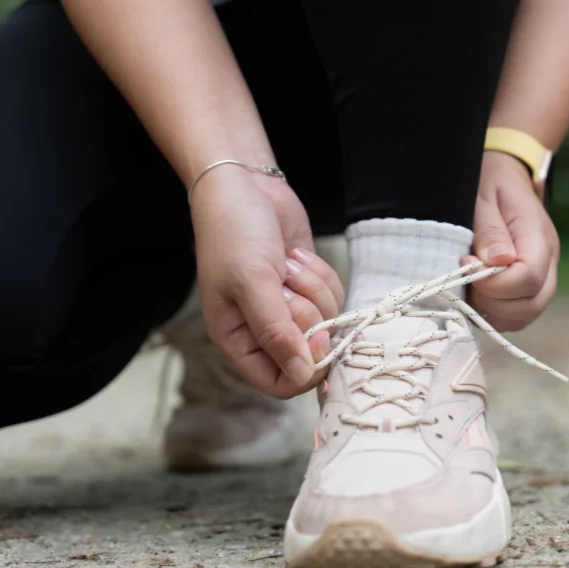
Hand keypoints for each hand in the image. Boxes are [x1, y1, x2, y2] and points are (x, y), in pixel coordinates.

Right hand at [191, 166, 344, 397]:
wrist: (244, 184)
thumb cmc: (234, 232)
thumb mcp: (252, 282)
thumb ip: (276, 332)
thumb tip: (301, 376)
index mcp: (237, 339)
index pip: (278, 384)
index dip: (304, 368)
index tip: (317, 338)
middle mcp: (264, 330)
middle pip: (309, 352)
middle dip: (308, 314)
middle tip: (288, 284)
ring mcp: (289, 308)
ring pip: (327, 324)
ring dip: (315, 290)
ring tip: (287, 263)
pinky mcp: (308, 287)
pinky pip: (334, 298)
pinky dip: (322, 276)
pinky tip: (296, 255)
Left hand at [464, 150, 559, 331]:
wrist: (505, 174)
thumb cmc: (489, 182)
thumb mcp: (482, 197)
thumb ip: (490, 230)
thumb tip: (497, 262)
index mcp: (538, 236)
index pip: (528, 277)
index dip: (494, 283)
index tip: (466, 263)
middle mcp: (549, 260)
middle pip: (532, 304)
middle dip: (493, 303)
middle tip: (466, 280)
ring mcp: (543, 275)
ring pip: (526, 315)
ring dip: (493, 312)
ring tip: (469, 287)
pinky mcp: (531, 285)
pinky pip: (518, 314)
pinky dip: (496, 313)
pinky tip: (476, 294)